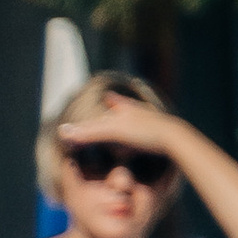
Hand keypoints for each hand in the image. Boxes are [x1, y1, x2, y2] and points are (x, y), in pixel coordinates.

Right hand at [57, 84, 182, 165]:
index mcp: (129, 109)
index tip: (106, 97)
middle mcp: (142, 113)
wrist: (175, 140)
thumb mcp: (112, 132)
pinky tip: (148, 141)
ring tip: (131, 123)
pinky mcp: (163, 138)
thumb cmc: (144, 132)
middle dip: (122, 108)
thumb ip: (88, 132)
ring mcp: (154, 124)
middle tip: (117, 106)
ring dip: (135, 121)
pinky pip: (152, 134)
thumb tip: (62, 131)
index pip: (116, 103)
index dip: (110, 101)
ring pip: (142, 120)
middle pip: (130, 109)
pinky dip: (146, 135)